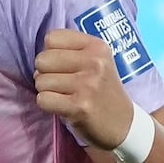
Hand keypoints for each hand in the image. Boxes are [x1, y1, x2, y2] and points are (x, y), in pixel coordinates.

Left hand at [30, 25, 137, 154]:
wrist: (123, 124)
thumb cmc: (101, 90)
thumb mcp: (96, 61)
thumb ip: (70, 51)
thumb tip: (40, 58)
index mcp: (97, 47)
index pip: (52, 38)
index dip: (52, 53)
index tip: (66, 66)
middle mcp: (94, 62)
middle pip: (42, 59)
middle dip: (45, 73)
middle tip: (64, 84)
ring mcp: (87, 84)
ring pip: (40, 80)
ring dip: (47, 91)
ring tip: (66, 96)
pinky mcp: (79, 106)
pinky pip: (43, 99)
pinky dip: (48, 105)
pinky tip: (64, 106)